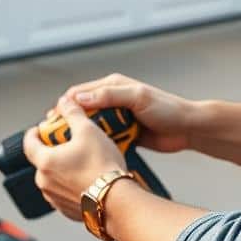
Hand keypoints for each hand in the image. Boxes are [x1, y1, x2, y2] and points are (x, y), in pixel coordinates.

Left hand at [23, 95, 127, 220]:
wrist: (117, 200)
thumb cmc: (103, 168)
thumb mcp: (88, 130)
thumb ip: (73, 113)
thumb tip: (65, 102)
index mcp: (45, 161)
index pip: (28, 142)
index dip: (35, 132)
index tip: (43, 128)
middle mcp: (45, 182)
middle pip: (42, 159)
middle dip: (54, 149)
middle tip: (69, 141)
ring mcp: (55, 198)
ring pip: (53, 176)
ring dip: (63, 167)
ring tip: (82, 159)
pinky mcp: (67, 210)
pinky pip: (64, 191)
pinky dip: (71, 183)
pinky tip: (87, 176)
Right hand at [61, 73, 194, 152]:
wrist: (188, 129)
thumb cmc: (167, 109)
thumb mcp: (138, 98)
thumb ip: (110, 96)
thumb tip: (80, 98)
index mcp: (113, 86)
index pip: (80, 93)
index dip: (64, 106)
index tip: (52, 120)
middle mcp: (113, 100)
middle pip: (83, 111)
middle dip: (70, 123)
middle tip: (56, 139)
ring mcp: (118, 118)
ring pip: (92, 127)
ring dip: (83, 136)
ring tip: (69, 149)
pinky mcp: (124, 134)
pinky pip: (105, 139)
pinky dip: (97, 145)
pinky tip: (89, 155)